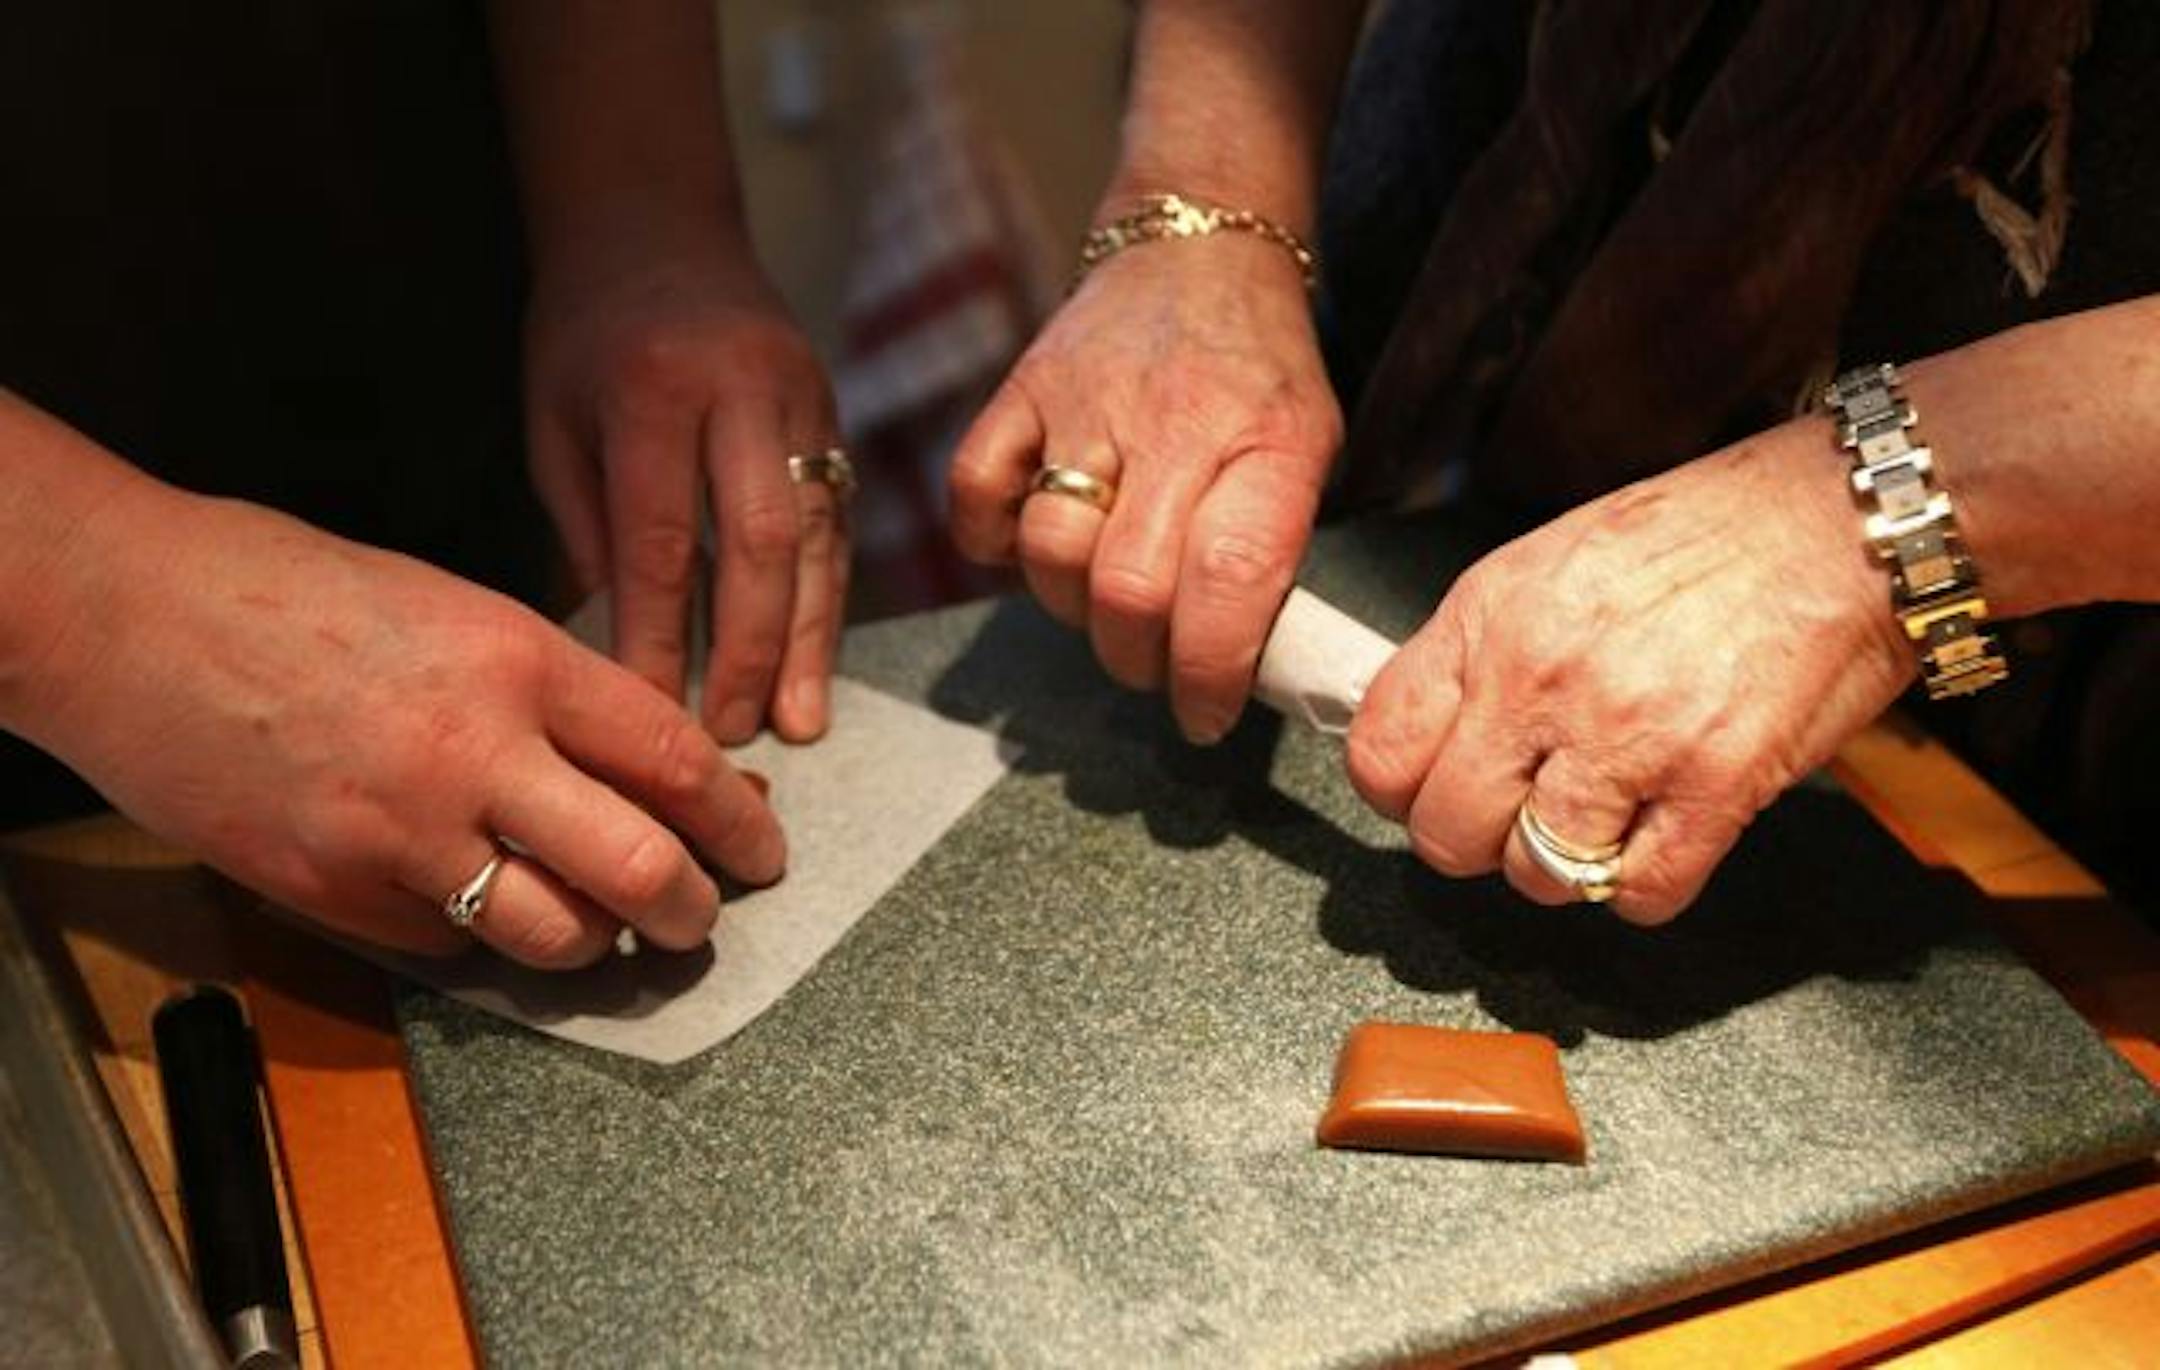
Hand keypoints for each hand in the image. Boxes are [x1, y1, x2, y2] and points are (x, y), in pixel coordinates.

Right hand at [36, 490, 783, 967]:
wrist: (129, 616)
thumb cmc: (294, 592)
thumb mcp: (457, 611)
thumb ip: (555, 693)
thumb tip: (648, 764)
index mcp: (519, 662)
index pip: (676, 761)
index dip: (740, 820)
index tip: (763, 846)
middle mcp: (476, 754)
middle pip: (643, 872)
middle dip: (694, 911)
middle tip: (701, 917)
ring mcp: (402, 836)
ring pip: (557, 938)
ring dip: (597, 945)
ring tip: (603, 929)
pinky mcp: (336, 894)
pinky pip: (455, 948)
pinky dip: (489, 941)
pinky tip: (485, 907)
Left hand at [524, 247, 845, 743]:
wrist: (657, 224)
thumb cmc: (584, 335)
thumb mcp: (553, 420)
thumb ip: (588, 527)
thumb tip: (624, 648)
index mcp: (651, 387)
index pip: (660, 537)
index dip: (659, 635)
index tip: (651, 716)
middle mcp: (740, 389)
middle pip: (759, 542)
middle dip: (748, 649)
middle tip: (733, 733)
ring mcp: (800, 398)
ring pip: (816, 536)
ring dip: (807, 638)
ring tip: (799, 720)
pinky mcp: (832, 413)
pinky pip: (835, 519)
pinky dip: (826, 595)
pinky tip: (815, 658)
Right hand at [949, 235, 1340, 742]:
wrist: (1199, 249)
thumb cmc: (1259, 376)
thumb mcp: (1307, 453)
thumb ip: (1271, 552)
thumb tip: (1229, 672)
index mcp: (1268, 445)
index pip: (1230, 581)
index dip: (1207, 671)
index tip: (1204, 715)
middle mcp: (1175, 423)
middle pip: (1128, 588)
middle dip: (1137, 659)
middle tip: (1154, 664)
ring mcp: (1086, 402)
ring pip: (1050, 551)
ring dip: (1072, 609)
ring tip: (1103, 602)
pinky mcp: (1020, 389)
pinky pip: (975, 492)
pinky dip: (991, 542)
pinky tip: (1028, 543)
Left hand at [1346, 425, 1915, 922]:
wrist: (1843, 520)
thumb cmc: (1708, 535)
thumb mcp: (1552, 562)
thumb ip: (1483, 650)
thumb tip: (1436, 732)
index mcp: (1491, 617)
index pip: (1381, 751)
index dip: (1399, 792)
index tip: (1429, 792)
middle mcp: (1543, 679)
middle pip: (1447, 832)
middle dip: (1477, 842)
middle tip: (1519, 816)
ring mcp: (1628, 737)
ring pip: (1538, 874)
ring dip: (1566, 866)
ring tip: (1603, 818)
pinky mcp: (1714, 786)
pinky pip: (1641, 894)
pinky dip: (1645, 888)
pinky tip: (1661, 838)